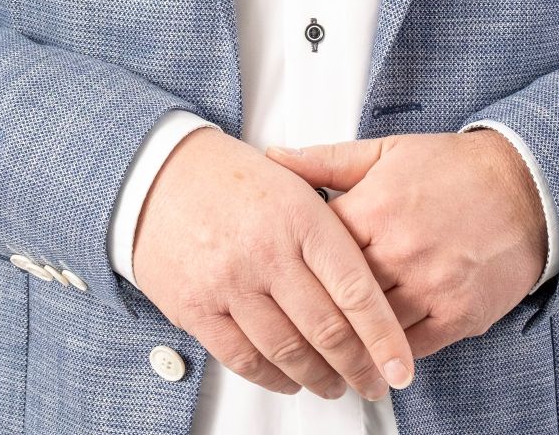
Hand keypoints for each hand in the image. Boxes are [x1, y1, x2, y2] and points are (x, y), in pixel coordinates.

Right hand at [131, 125, 415, 400]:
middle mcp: (267, 252)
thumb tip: (375, 280)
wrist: (158, 174)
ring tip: (335, 385)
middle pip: (326, 330)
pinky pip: (244, 358)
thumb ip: (332, 227)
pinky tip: (289, 379)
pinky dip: (273, 378)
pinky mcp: (197, 308)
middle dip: (358, 367)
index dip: (383, 336)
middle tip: (374, 381)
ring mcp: (230, 283)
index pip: (355, 289)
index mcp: (301, 217)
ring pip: (287, 352)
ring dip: (318, 378)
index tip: (400, 366)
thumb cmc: (233, 179)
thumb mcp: (293, 181)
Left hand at [264, 130, 547, 359]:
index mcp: (376, 209)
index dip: (301, 262)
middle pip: (341, 297)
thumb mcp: (385, 152)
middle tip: (302, 321)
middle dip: (322, 307)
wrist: (524, 187)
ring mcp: (430, 287)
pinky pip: (413, 346)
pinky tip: (379, 349)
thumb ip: (325, 160)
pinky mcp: (459, 314)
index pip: (317, 252)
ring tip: (335, 344)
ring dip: (355, 338)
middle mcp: (400, 251)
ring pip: (374, 328)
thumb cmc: (454, 168)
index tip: (292, 271)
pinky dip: (393, 350)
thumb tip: (275, 158)